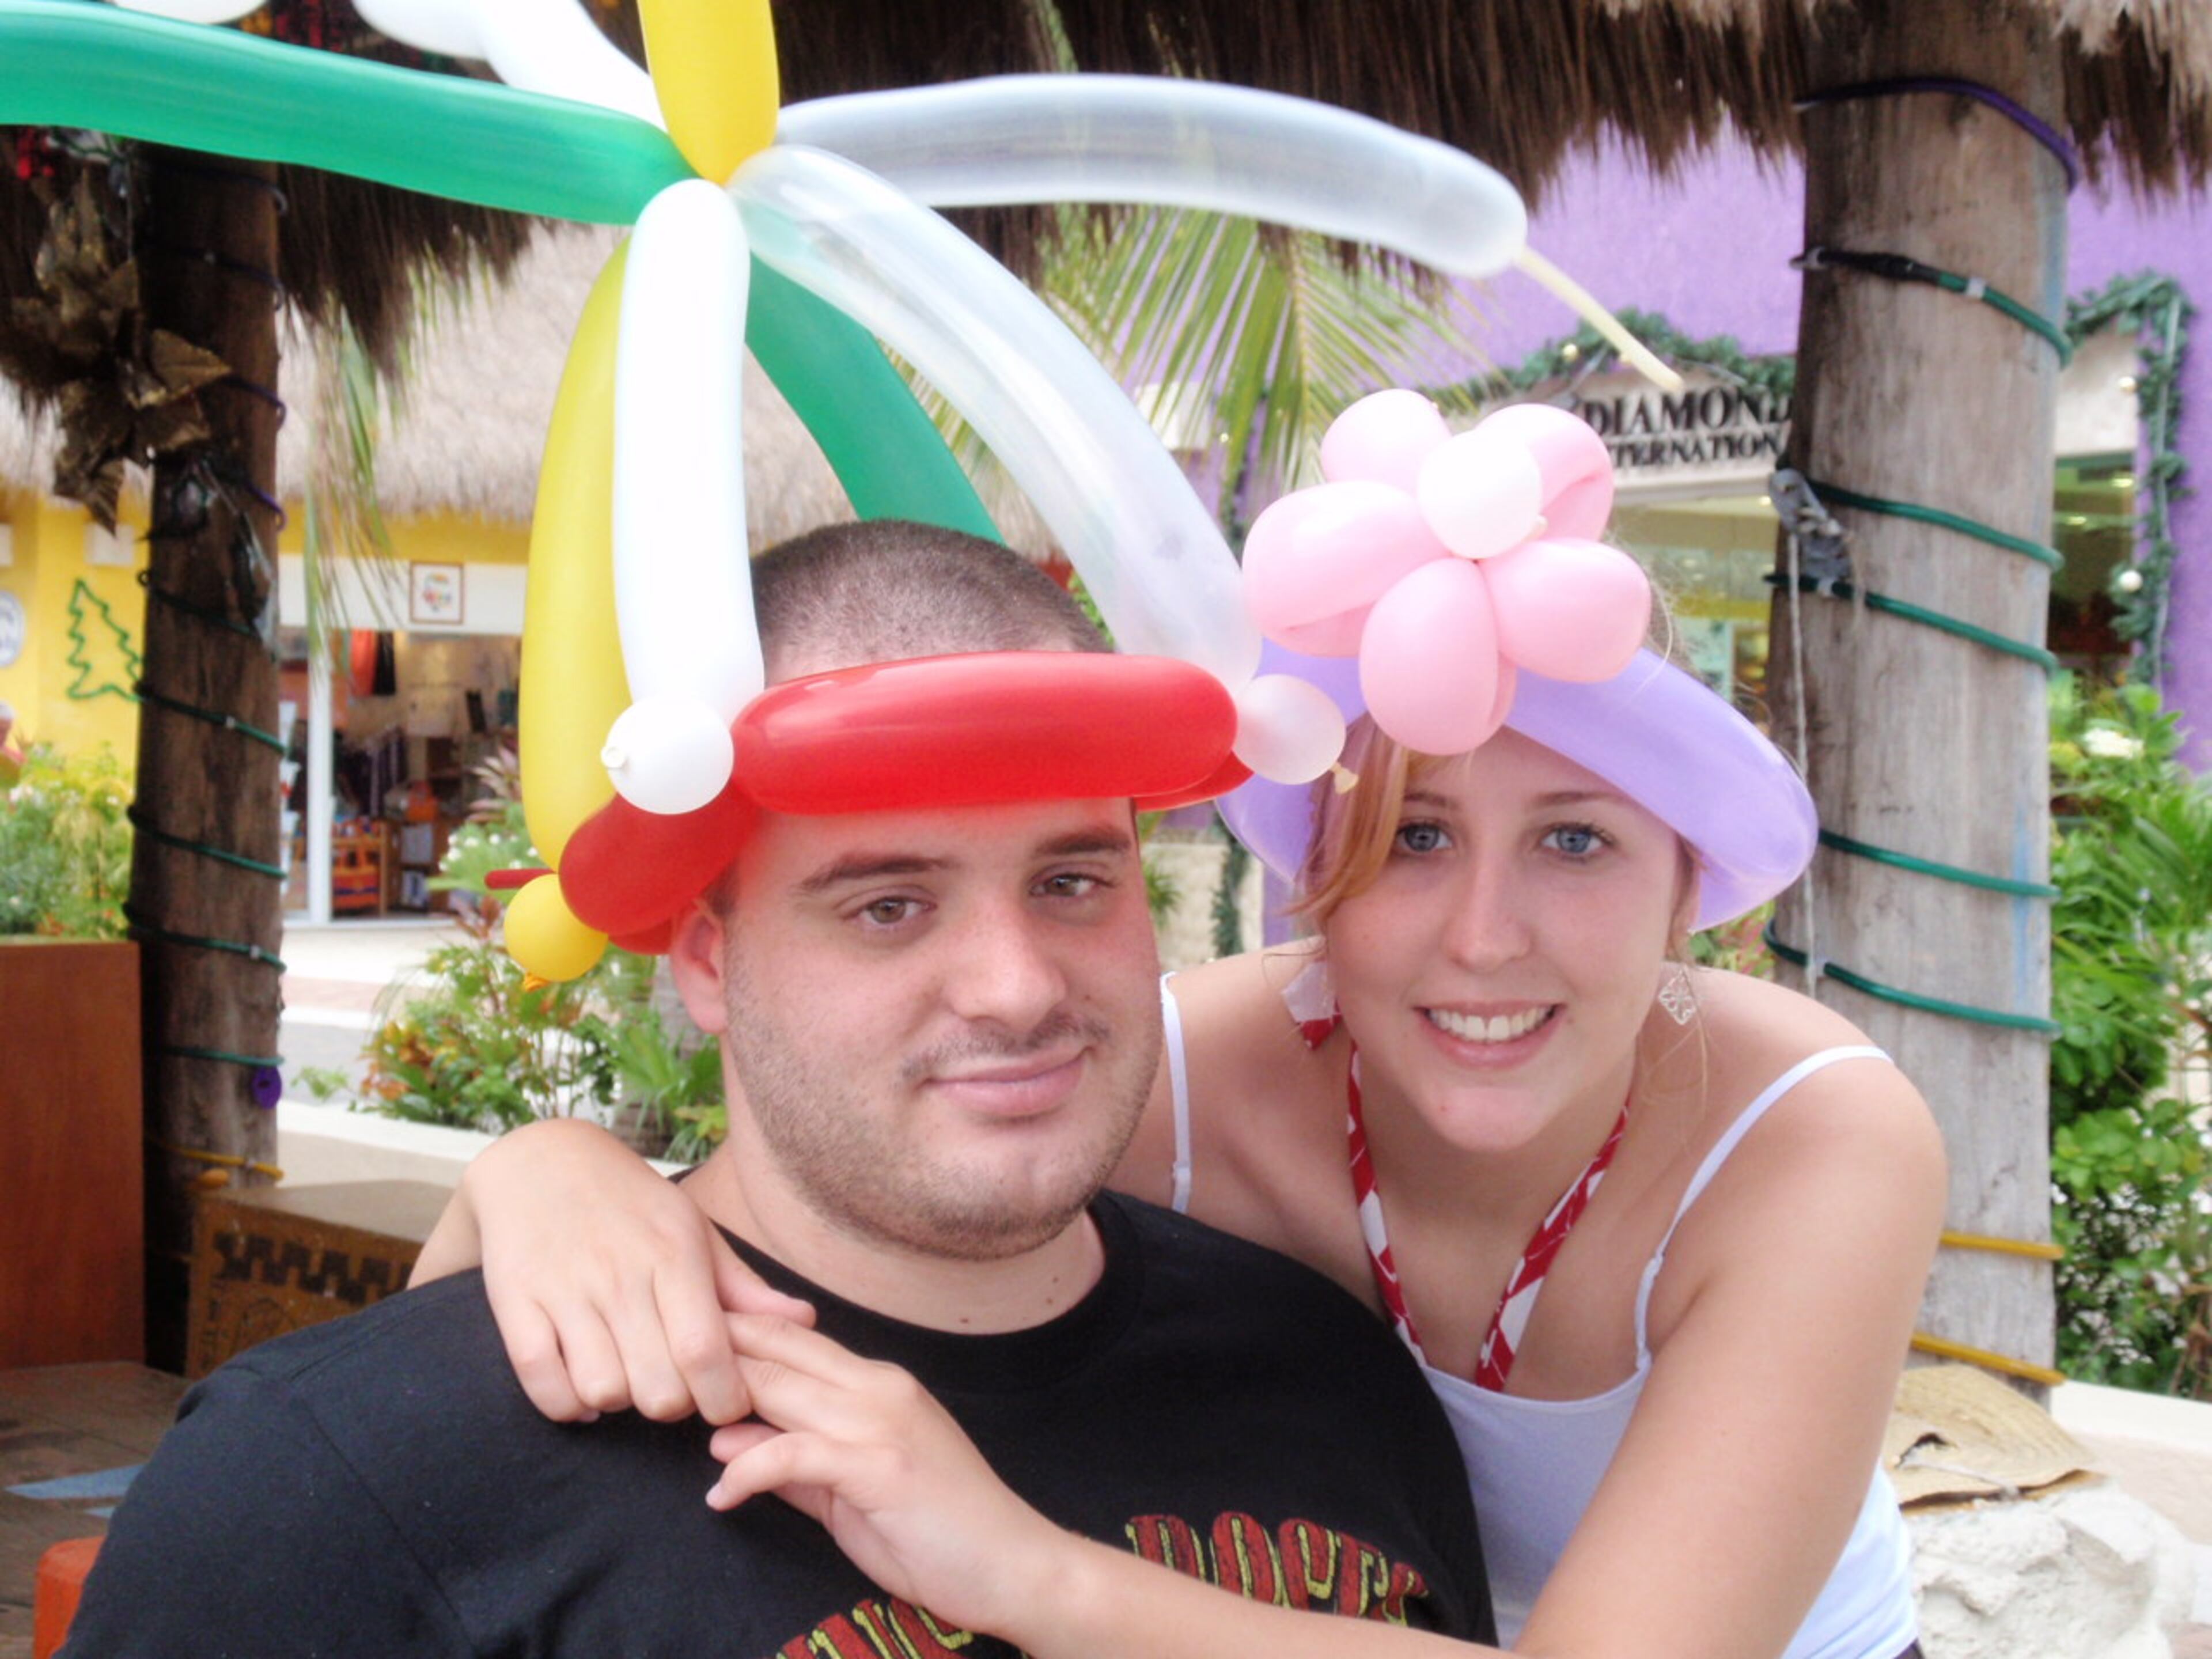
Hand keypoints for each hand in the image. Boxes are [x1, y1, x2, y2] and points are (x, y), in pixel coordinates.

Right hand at [459, 1119, 811, 1423]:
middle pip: (659, 1386)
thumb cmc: (632, 1205)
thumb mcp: (694, 1230)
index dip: (723, 1397)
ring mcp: (565, 1290)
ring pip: (604, 1390)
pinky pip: (544, 1386)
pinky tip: (584, 1387)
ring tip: (628, 1377)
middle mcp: (620, 1274)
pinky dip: (568, 1404)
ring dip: (621, 1401)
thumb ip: (744, 1286)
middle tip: (675, 1388)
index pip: (706, 1351)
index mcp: (673, 1254)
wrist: (540, 1163)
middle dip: (675, 1406)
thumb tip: (805, 1322)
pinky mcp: (516, 1305)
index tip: (726, 1403)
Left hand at [708, 1315, 1072, 1639]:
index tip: (678, 1336)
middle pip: (778, 1352)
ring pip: (782, 1390)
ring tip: (673, 1416)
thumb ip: (791, 1460)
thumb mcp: (848, 1492)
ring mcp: (881, 1422)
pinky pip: (794, 1454)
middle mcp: (879, 1387)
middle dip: (713, 1352)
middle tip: (655, 1360)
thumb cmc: (935, 1532)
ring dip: (721, 1402)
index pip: (792, 1340)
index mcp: (877, 1383)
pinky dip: (749, 1470)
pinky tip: (721, 1494)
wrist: (1011, 1566)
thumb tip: (723, 1436)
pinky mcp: (879, 1465)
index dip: (734, 1333)